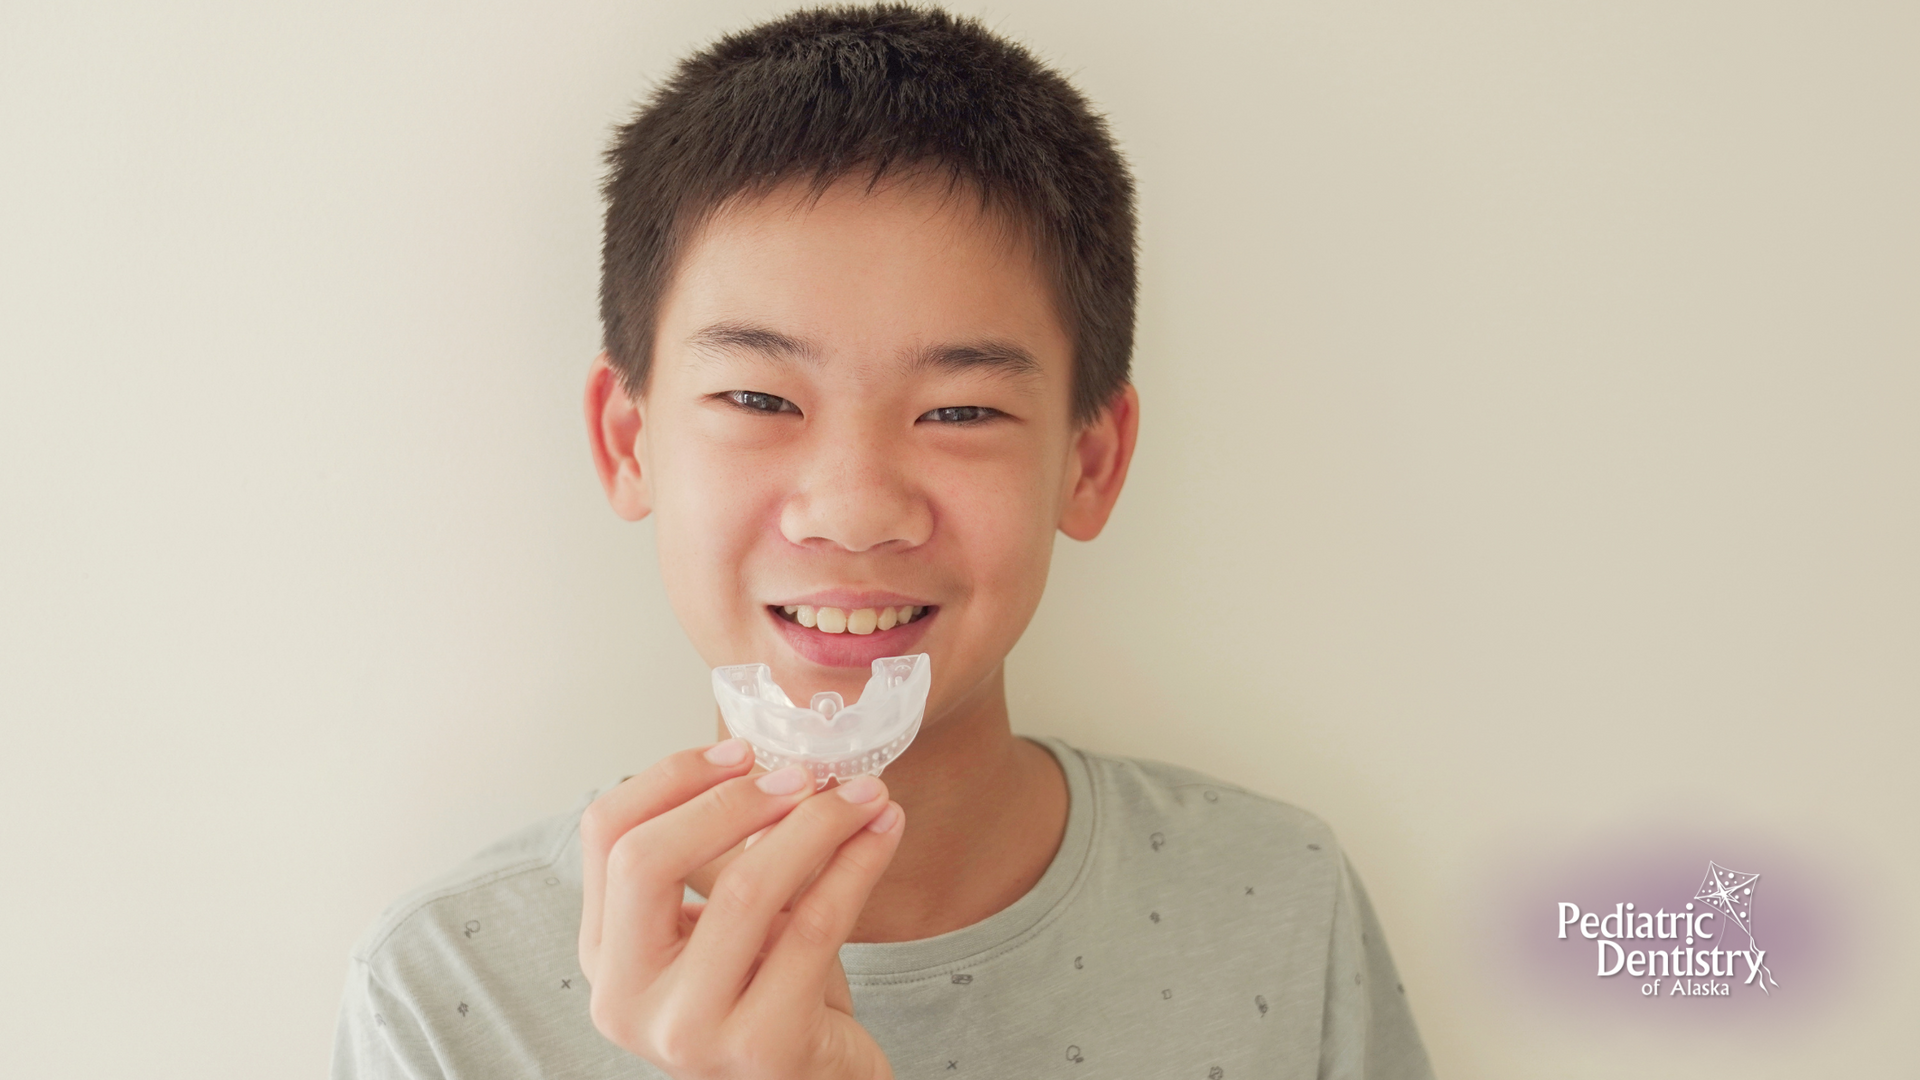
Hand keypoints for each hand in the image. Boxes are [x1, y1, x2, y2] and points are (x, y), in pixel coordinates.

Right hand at [578, 739, 904, 1079]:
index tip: (742, 752)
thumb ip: (723, 850)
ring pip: (744, 890)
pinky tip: (882, 834)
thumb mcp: (727, 918)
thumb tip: (767, 757)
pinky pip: (814, 927)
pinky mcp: (760, 1047)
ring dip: (815, 825)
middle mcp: (625, 998)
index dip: (672, 777)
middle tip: (804, 776)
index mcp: (606, 953)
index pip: (606, 834)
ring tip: (864, 796)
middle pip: (648, 860)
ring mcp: (687, 1031)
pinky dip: (856, 865)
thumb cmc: (770, 993)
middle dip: (735, 800)